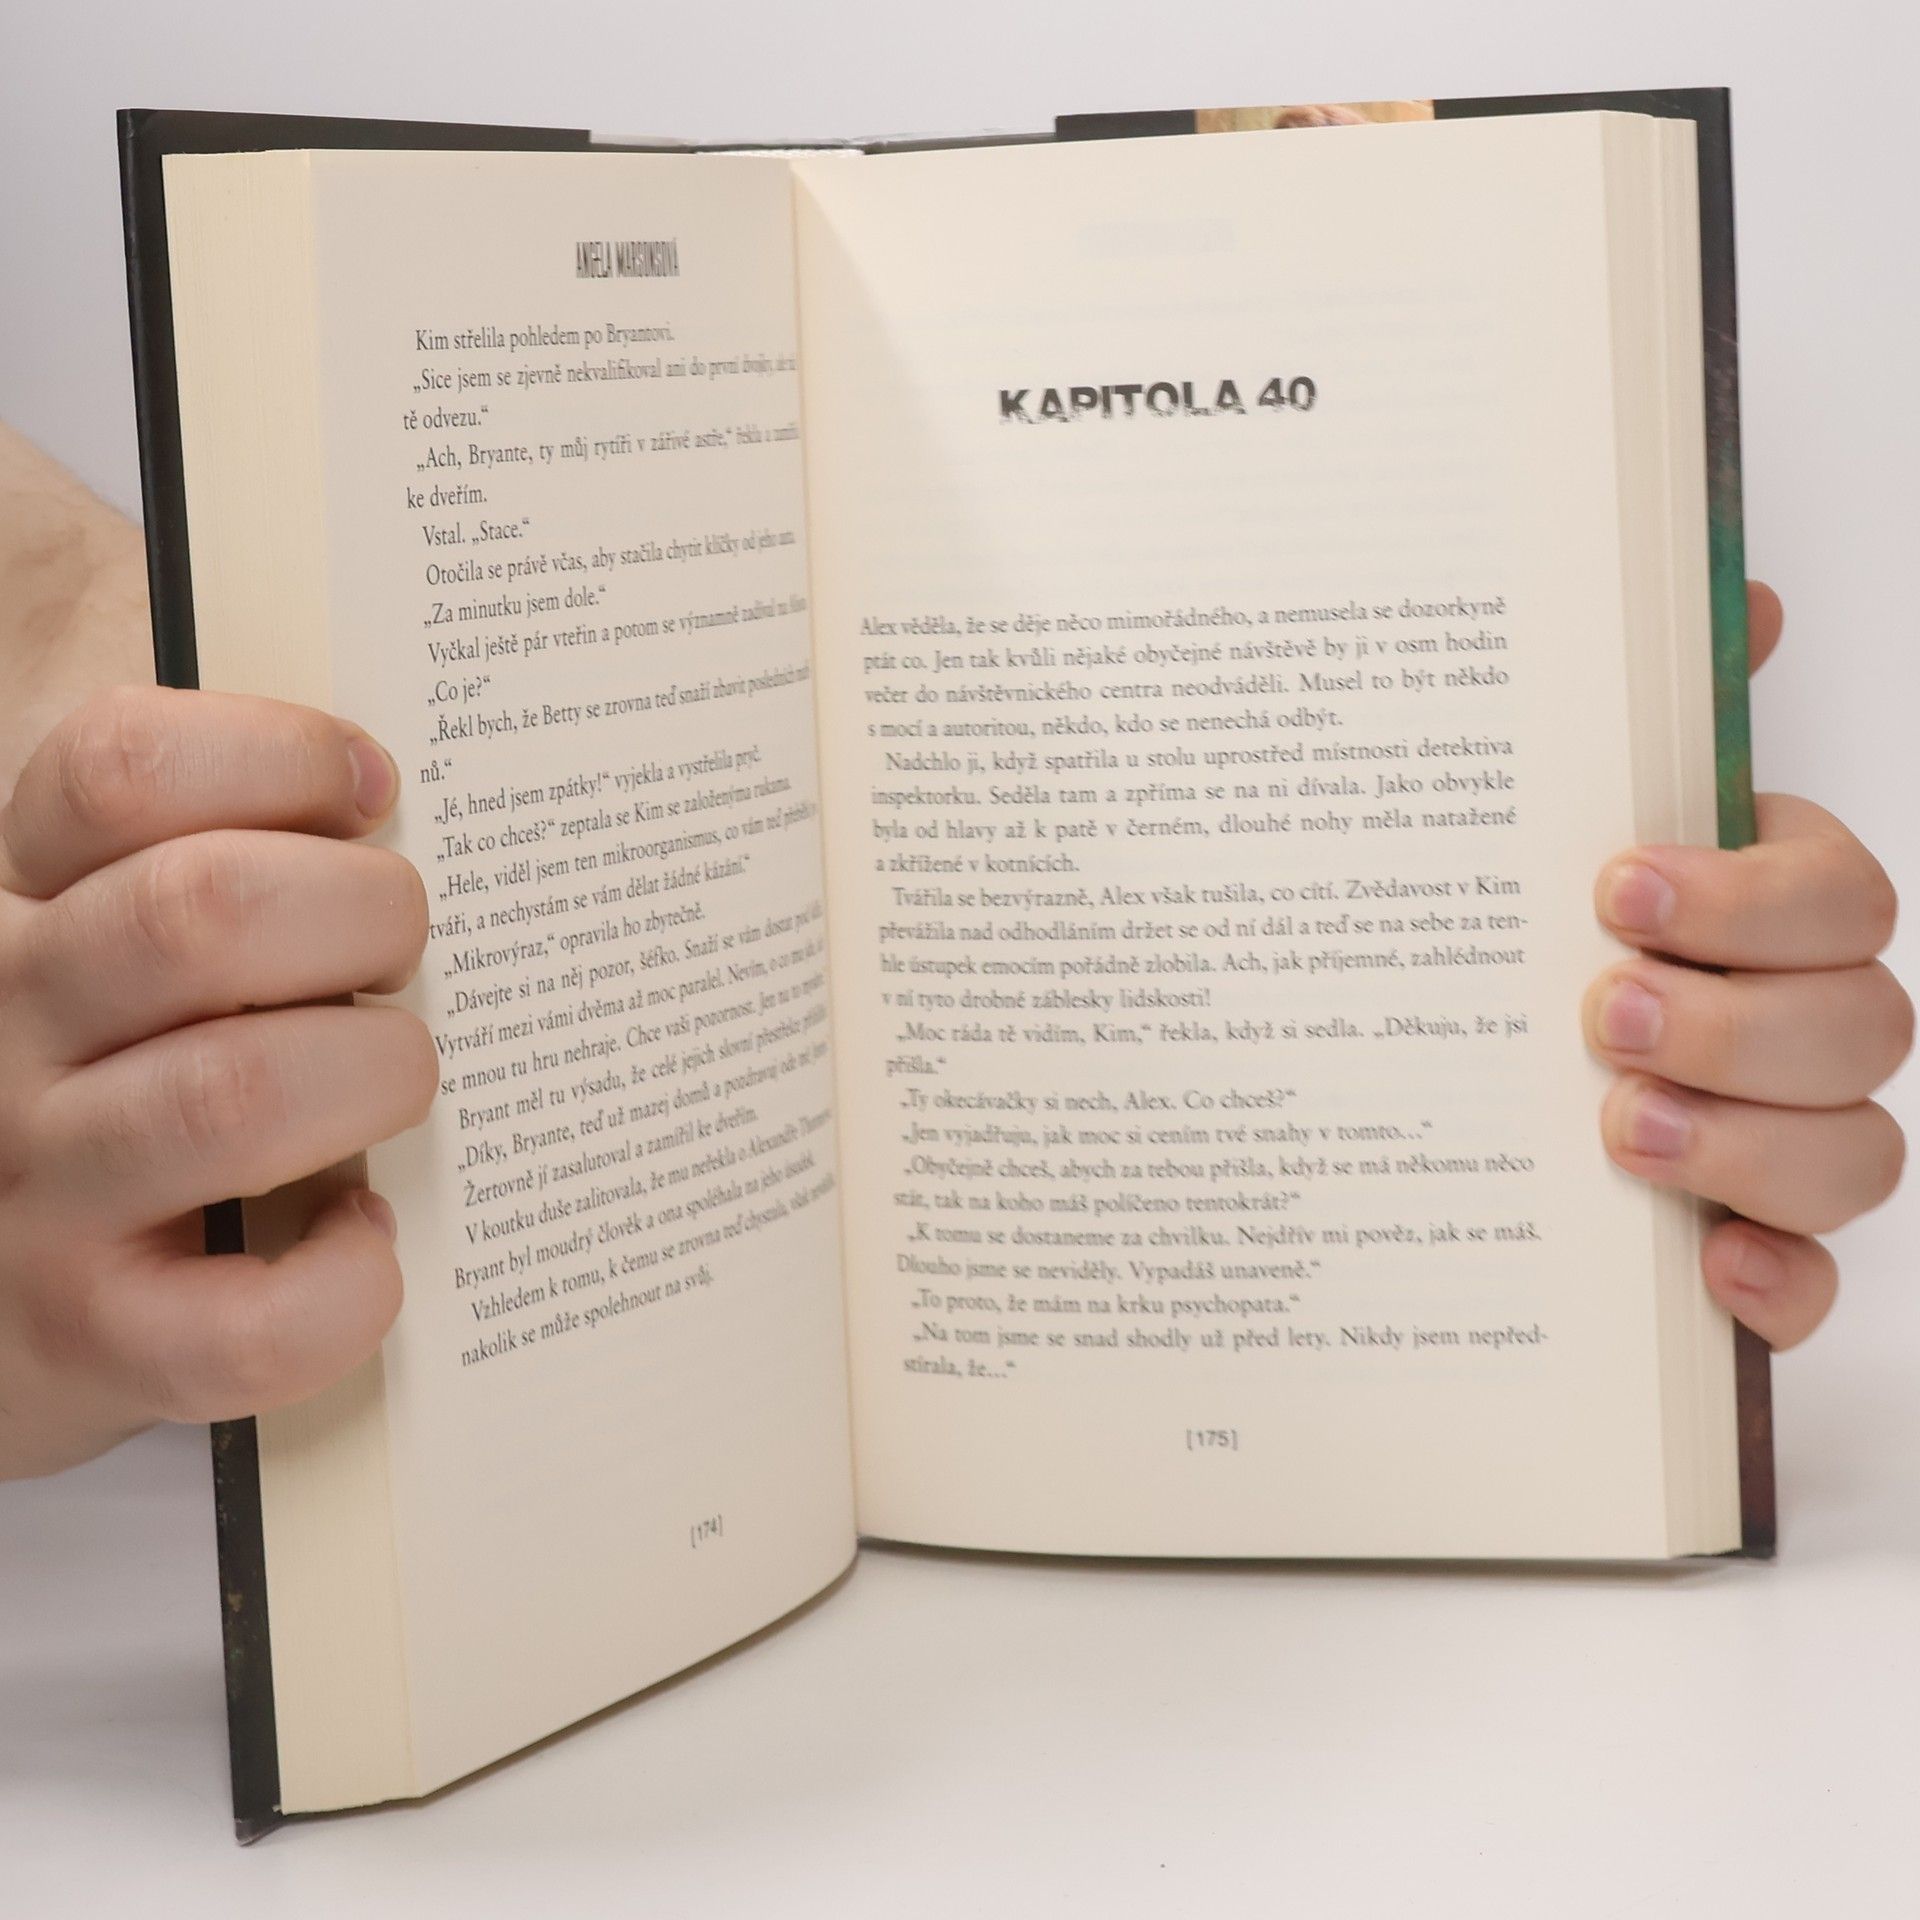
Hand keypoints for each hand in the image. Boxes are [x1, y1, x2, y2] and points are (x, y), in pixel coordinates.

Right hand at [0, 687, 434, 1477]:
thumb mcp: (115, 951)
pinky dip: (345, 1280)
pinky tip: (358, 1232)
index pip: (119, 769)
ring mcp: (40, 1194)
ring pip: (237, 1096)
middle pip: (202, 913)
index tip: (366, 789)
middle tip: (392, 953)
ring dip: (371, 1074)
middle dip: (364, 913)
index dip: (276, 753)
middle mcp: (4, 1033)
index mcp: (19, 907)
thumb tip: (388, 805)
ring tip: (387, 1079)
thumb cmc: (103, 1087)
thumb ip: (220, 866)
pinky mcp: (93, 1343)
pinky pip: (249, 1324)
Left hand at [1585, 582, 1909, 1347]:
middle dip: (1739, 1023)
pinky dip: (1775, 1285)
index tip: (1615, 890)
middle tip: (1602, 1012)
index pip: (1842, 897)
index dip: (1750, 896)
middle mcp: (1806, 1024)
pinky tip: (1705, 1269)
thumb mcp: (1568, 814)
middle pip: (1864, 1029)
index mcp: (1775, 912)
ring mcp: (1789, 1140)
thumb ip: (1658, 713)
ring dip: (1750, 1147)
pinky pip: (1812, 1285)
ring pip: (1858, 1156)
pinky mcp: (1751, 1246)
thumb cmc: (1543, 921)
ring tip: (1620, 1128)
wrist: (1466, 1052)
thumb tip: (1740, 594)